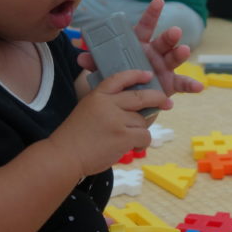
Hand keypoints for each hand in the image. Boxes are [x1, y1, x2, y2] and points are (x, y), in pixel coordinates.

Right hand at [53, 69, 167, 175]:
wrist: (65, 156)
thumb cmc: (75, 137)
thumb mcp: (87, 110)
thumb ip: (107, 104)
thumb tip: (134, 107)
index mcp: (97, 95)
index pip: (119, 78)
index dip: (136, 74)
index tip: (148, 75)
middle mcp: (108, 104)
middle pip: (140, 96)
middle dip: (157, 98)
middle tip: (167, 102)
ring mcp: (116, 120)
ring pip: (142, 120)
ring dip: (141, 130)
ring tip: (131, 140)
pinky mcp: (123, 136)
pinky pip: (144, 135)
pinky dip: (143, 143)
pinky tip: (135, 147)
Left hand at [76, 0, 202, 95]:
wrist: (126, 99)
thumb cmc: (119, 76)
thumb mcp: (106, 68)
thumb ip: (97, 61)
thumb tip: (81, 57)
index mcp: (139, 44)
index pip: (146, 26)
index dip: (152, 13)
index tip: (158, 0)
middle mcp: (154, 52)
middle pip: (163, 41)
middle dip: (169, 35)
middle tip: (174, 32)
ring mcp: (164, 67)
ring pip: (174, 58)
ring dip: (180, 53)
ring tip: (183, 50)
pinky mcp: (170, 84)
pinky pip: (182, 84)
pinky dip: (191, 85)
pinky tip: (200, 87)